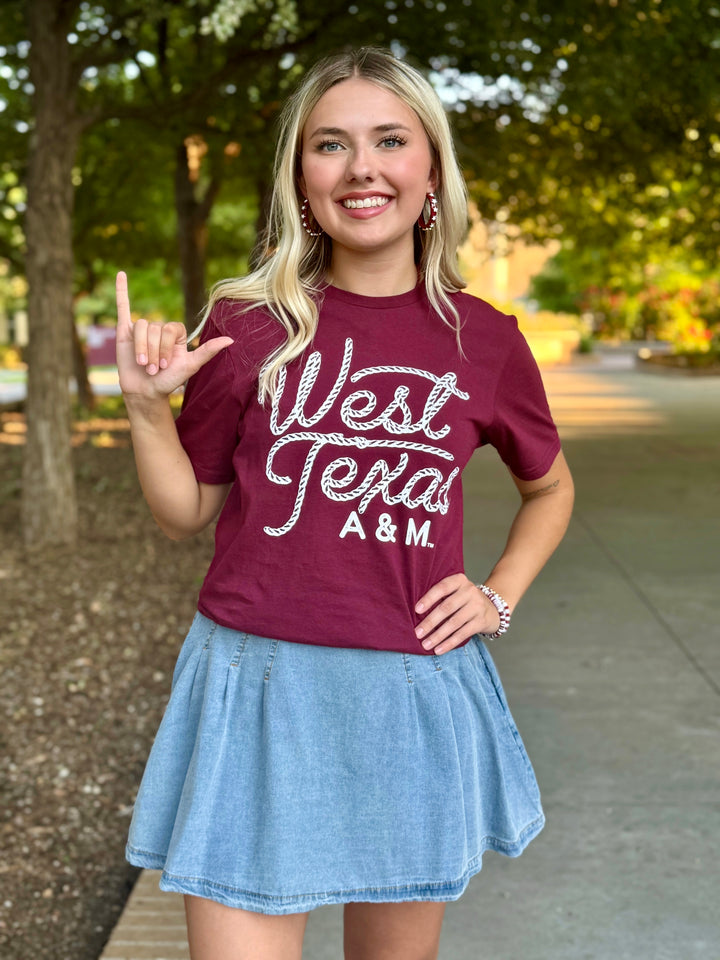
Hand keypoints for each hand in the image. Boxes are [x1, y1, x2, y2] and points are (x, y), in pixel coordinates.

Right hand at [115, 271, 232, 399]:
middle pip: (155, 328)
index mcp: (176, 333)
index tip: (165, 365)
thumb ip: (208, 351)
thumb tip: (231, 339)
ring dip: (141, 348)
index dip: (166, 347)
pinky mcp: (124, 331)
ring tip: (141, 364)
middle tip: (153, 368)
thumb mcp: (190, 366)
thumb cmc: (169, 380)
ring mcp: (142, 328)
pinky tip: (120, 274)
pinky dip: (121, 290)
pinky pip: (123, 306)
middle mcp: (159, 328)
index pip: (171, 328)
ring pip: (140, 326)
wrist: (146, 391)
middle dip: (153, 351)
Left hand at [414, 573, 499, 654]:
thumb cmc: (464, 600)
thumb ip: (440, 596)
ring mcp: (477, 606)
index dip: (429, 599)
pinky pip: (463, 634)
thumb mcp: (456, 591)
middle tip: (417, 633)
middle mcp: (470, 591)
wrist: (493, 608)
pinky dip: (449, 643)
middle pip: (446, 608)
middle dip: (430, 622)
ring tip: (425, 644)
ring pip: (454, 623)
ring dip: (438, 635)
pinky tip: (439, 649)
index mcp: (459, 580)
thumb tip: (417, 613)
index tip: (416, 610)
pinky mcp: (481, 621)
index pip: (442, 588)